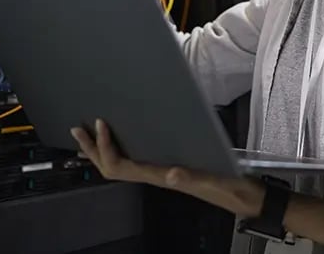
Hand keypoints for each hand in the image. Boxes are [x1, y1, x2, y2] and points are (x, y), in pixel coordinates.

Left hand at [71, 119, 265, 217]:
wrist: (246, 197)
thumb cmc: (232, 188)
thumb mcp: (215, 180)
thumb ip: (193, 177)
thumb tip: (171, 174)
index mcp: (162, 176)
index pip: (121, 166)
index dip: (105, 147)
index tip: (101, 125)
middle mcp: (157, 176)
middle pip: (113, 167)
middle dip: (92, 149)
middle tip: (77, 129)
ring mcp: (161, 174)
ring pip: (121, 165)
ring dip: (102, 150)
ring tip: (89, 133)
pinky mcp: (170, 169)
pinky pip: (135, 161)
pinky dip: (121, 149)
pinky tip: (122, 140)